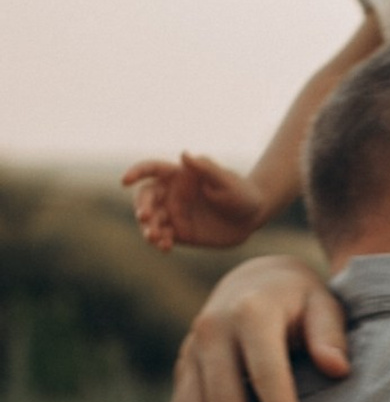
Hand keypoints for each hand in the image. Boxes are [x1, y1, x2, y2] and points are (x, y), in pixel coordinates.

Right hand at [123, 153, 268, 252]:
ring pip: (151, 220)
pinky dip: (161, 242)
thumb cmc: (240, 193)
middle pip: (145, 197)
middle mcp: (171, 194)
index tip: (125, 180)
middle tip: (145, 217)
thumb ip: (206, 168)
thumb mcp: (227, 181)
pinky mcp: (180, 232)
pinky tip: (164, 247)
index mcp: (178, 176)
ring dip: (148, 228)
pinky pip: (164, 237)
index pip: (151, 170)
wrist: (252, 218)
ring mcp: (173, 214)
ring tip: (154, 237)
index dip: (136, 173)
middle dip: (142, 206)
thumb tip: (184, 155)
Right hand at [170, 255, 346, 401]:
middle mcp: (211, 333)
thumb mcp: (324, 305)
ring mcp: (190, 355)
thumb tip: (337, 369)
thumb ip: (331, 335)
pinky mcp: (183, 374)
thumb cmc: (303, 302)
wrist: (255, 280)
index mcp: (249, 314)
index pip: (265, 370)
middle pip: (220, 400)